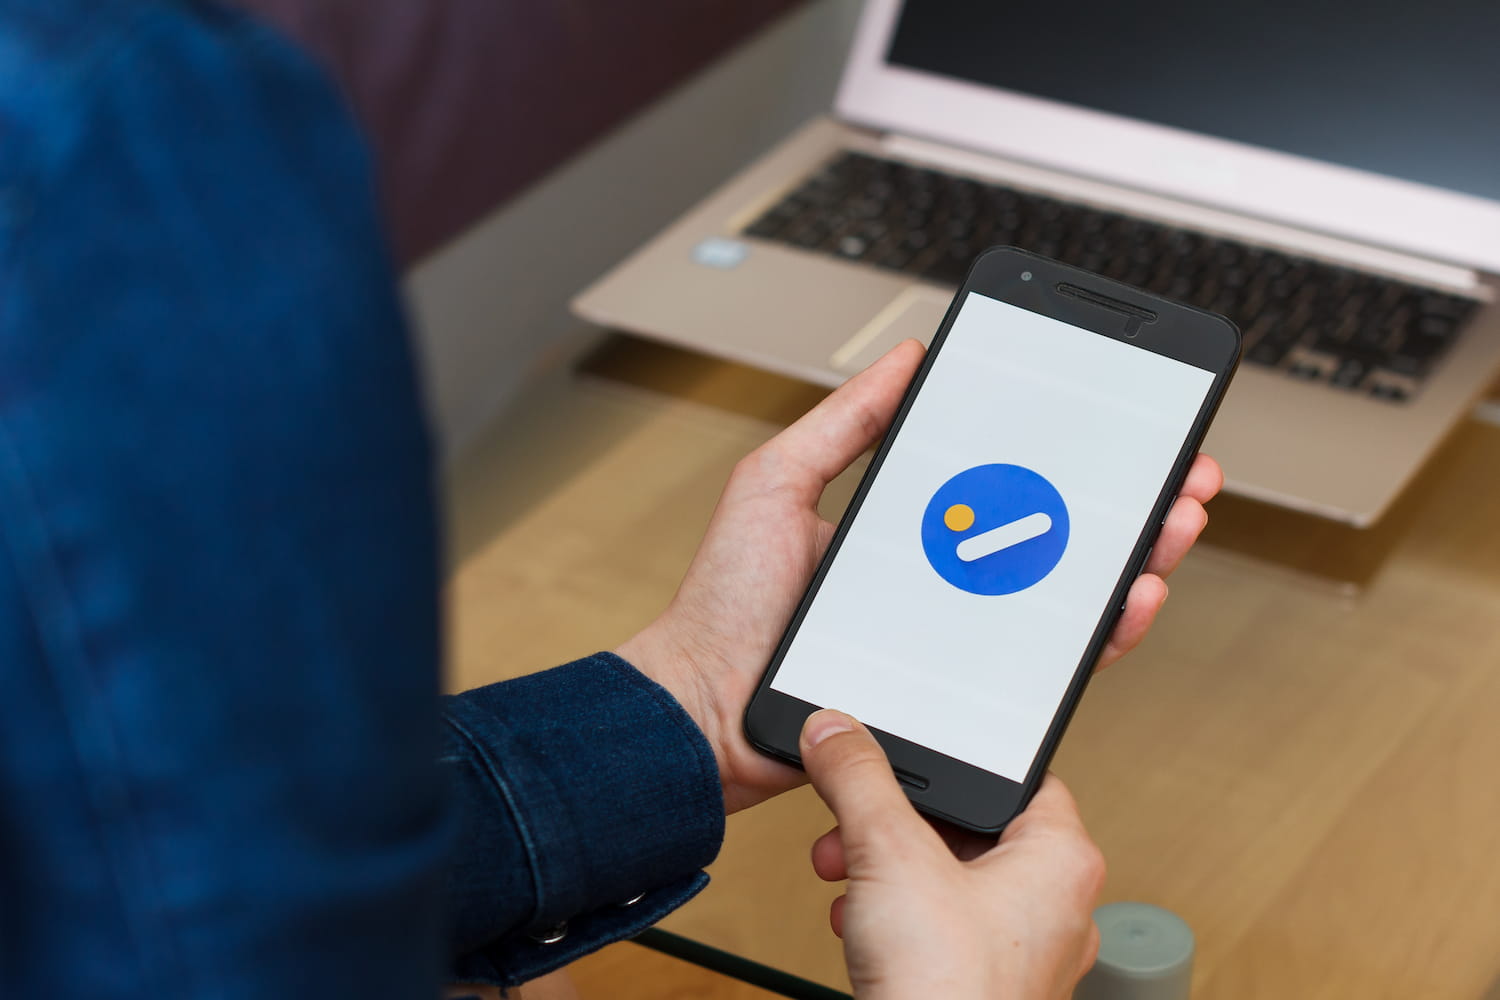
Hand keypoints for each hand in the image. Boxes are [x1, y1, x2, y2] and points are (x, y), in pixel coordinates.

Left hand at [618, 340, 1223, 813]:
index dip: (1069, 457)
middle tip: (1182, 472)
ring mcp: (958, 639)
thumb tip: (906, 355)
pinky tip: (1128, 600)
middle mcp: (945, 582)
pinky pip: (1047, 665)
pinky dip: (1100, 634)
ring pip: (1070, 599)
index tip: (1121, 422)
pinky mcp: (963, 695)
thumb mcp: (777, 483)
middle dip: (1131, 503)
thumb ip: (843, 422)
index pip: (1008, 485)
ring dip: (1137, 560)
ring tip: (1174, 525)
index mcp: (910, 528)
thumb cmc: (726, 604)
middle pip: (1058, 538)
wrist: (702, 706)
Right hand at [802, 710, 1103, 999]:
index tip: (915, 758)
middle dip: (899, 825)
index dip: (960, 765)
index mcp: (1062, 861)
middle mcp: (1057, 909)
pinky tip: (860, 925)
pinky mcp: (986, 989)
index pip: (1022, 778)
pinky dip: (896, 921)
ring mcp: (1023, 956)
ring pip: (951, 884)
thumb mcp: (889, 852)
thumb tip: (838, 733)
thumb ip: (860, 779)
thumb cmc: (949, 989)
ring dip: (889, 872)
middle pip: (971, 832)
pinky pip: (941, 933)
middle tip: (860, 823)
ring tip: (849, 873)